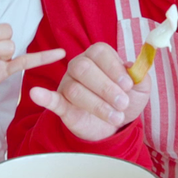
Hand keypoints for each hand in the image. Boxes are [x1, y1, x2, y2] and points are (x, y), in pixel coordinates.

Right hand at [28, 43, 151, 141]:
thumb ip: (141, 76)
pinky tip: (36, 94)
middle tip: (122, 103)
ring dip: (98, 105)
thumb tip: (131, 66)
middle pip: (84, 69)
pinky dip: (44, 97)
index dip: (114, 68)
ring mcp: (68, 84)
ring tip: (115, 117)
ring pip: (75, 90)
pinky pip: (51, 99)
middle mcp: (79, 66)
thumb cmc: (125, 100)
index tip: (128, 85)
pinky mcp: (62, 104)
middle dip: (106, 88)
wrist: (115, 124)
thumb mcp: (141, 89)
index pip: (99, 52)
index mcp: (98, 57)